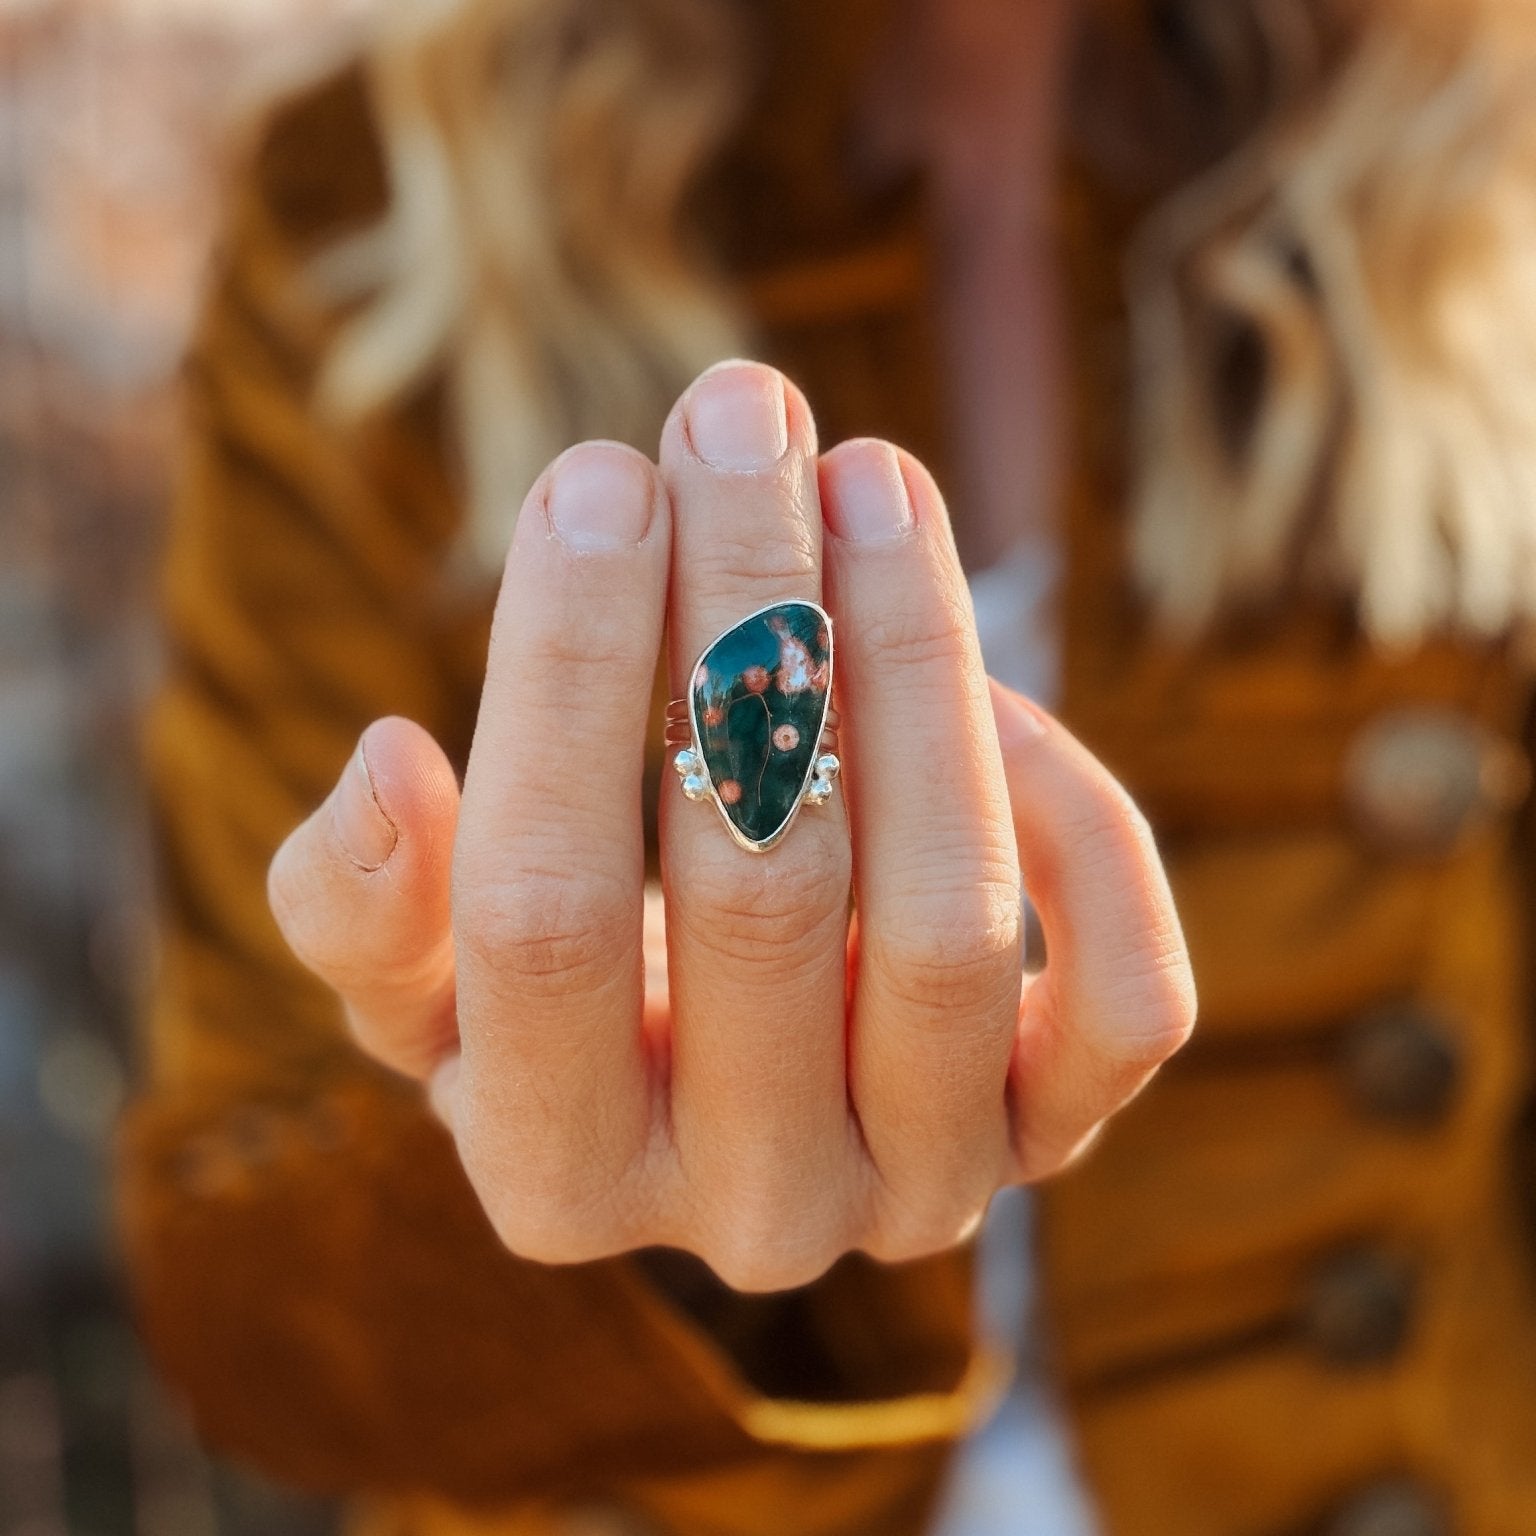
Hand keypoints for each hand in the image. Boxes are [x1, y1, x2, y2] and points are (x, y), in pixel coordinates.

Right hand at [268, 360, 1193, 1291]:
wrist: (715, 1082)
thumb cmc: (552, 999)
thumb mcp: (417, 973)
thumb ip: (365, 907)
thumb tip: (390, 770)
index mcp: (550, 1175)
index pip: (539, 911)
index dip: (563, 678)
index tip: (593, 477)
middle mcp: (751, 1212)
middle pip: (758, 890)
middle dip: (749, 621)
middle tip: (738, 413)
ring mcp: (921, 1182)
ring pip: (944, 928)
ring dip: (916, 670)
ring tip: (871, 480)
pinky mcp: (1054, 1132)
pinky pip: (1130, 995)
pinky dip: (1083, 823)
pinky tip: (998, 684)